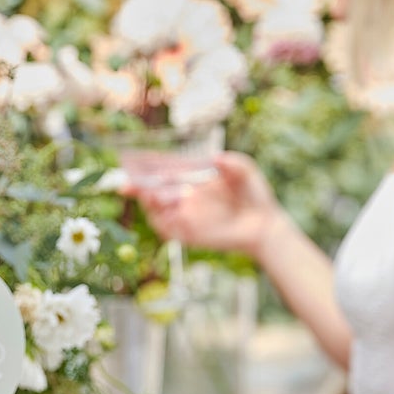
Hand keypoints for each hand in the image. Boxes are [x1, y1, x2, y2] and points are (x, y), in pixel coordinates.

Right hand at [135, 152, 278, 259]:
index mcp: (189, 180)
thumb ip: (233, 163)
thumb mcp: (245, 171)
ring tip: (150, 196)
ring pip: (156, 212)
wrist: (265, 223)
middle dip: (137, 188)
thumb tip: (216, 157)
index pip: (161, 172)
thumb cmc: (254, 194)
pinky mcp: (190, 235)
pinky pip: (169, 231)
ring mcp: (185, 217)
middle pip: (151, 193)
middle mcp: (182, 198)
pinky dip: (163, 223)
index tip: (132, 163)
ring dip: (149, 205)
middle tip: (128, 184)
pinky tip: (167, 214)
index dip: (145, 168)